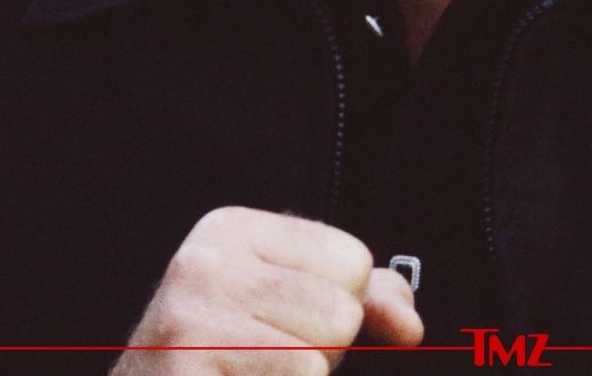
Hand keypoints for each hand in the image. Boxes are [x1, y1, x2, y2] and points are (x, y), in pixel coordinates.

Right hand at [109, 205, 422, 372]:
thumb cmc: (223, 358)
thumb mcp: (290, 305)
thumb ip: (364, 297)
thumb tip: (407, 324)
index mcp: (232, 230)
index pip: (353, 262)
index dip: (340, 307)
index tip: (287, 326)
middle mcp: (204, 264)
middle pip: (341, 314)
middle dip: (320, 353)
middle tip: (264, 364)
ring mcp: (187, 325)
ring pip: (318, 365)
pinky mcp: (183, 373)